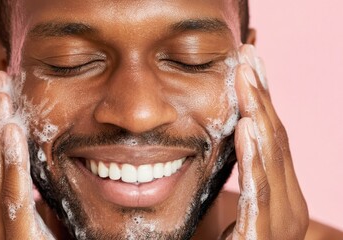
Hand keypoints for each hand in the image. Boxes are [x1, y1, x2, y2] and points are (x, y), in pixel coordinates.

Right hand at [0, 71, 54, 239]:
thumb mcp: (62, 229)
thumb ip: (53, 207)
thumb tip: (58, 171)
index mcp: (15, 220)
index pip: (1, 171)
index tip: (2, 101)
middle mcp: (5, 226)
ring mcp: (8, 237)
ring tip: (0, 100)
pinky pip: (14, 204)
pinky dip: (11, 168)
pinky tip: (12, 135)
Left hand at [221, 45, 308, 238]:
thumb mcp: (245, 203)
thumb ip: (247, 172)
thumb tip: (239, 133)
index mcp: (284, 192)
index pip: (274, 136)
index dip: (263, 99)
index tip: (250, 67)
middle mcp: (290, 202)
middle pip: (276, 138)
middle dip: (261, 96)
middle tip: (248, 58)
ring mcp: (281, 220)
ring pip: (271, 158)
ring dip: (259, 114)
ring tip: (247, 82)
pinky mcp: (262, 234)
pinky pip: (259, 190)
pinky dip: (254, 157)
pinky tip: (248, 129)